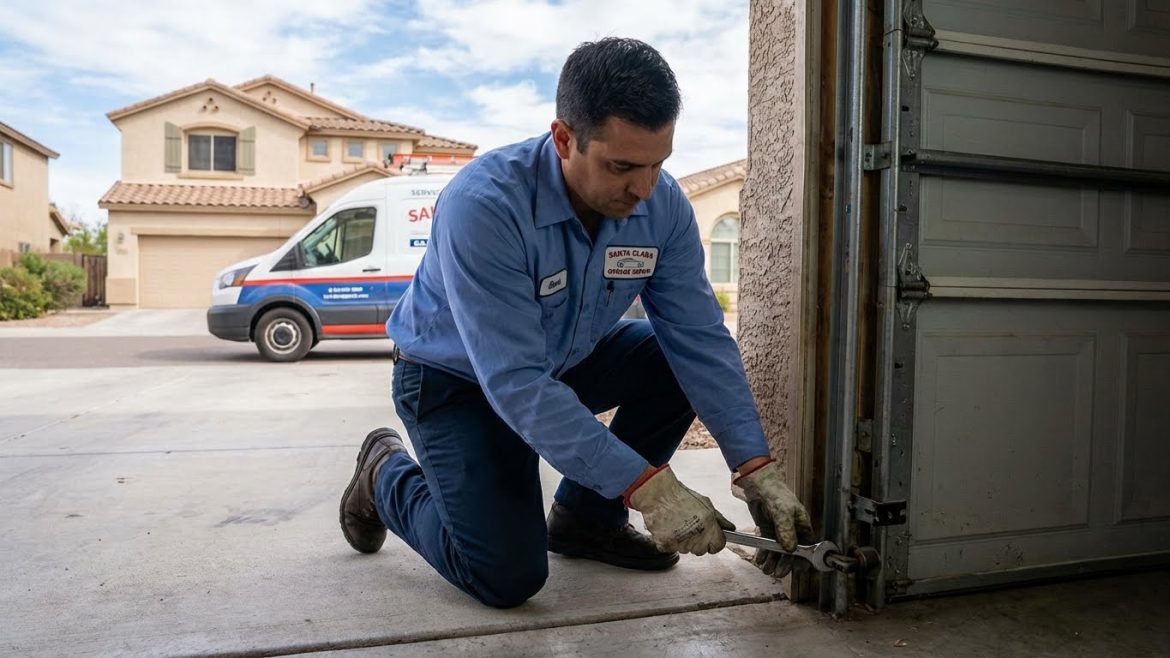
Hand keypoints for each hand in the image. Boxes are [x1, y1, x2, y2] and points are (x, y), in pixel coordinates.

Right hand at [625, 466, 734, 555]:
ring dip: (684, 541)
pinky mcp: (666, 545)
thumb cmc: (682, 496)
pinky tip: (669, 528)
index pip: (718, 546)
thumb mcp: (706, 504)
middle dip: (699, 542)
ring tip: (678, 524)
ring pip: (686, 550)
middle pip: (702, 550)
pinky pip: (671, 548)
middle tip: (691, 527)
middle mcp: (696, 539)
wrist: (658, 494)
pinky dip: (670, 541)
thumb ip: (720, 519)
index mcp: (709, 528)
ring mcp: (681, 544)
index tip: (711, 538)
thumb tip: (730, 528)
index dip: (715, 542)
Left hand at [732, 460, 814, 576]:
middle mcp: (792, 531)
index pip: (808, 547)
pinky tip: (760, 560)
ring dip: (773, 562)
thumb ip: (786, 530)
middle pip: (792, 553)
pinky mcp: (767, 530)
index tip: (798, 570)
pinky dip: (764, 554)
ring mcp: (779, 531)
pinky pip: (767, 546)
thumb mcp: (782, 511)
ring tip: (766, 570)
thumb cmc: (776, 493)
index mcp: (802, 525)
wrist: (758, 484)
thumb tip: (790, 550)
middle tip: (777, 573)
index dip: (804, 560)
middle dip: (785, 564)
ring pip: (778, 552)